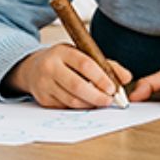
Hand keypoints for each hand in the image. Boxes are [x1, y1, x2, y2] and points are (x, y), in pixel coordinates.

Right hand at [5, 44, 130, 108]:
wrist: (32, 68)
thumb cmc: (63, 61)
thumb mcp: (81, 54)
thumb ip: (105, 64)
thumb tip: (126, 77)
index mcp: (61, 52)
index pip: (85, 64)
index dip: (101, 78)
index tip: (113, 88)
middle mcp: (50, 67)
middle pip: (77, 86)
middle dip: (97, 96)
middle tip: (109, 101)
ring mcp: (44, 84)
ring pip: (72, 100)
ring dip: (90, 104)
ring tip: (100, 102)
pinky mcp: (43, 99)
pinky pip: (65, 108)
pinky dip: (79, 108)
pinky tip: (86, 103)